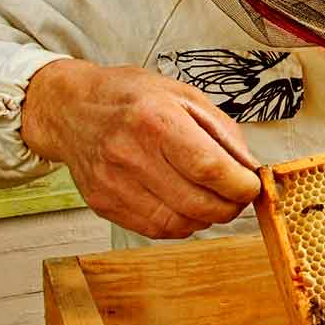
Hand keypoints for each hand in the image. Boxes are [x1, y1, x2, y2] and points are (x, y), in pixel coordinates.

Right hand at [21, 59, 261, 238]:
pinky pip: (155, 229)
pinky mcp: (103, 204)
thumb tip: (249, 167)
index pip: (208, 167)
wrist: (72, 109)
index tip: (252, 185)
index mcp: (155, 120)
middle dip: (230, 206)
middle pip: (197, 202)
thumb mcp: (184, 95)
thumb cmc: (130, 97)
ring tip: (212, 198)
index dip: (239, 185)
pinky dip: (181, 223)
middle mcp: (130, 154)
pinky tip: (185, 204)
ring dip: (207, 218)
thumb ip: (222, 132)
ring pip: (179, 223)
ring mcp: (113, 184)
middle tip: (238, 195)